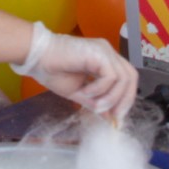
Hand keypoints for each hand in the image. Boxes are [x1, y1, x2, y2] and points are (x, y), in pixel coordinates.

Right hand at [13, 23, 137, 122]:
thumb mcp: (78, 92)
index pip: (126, 78)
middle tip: (113, 116)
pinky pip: (110, 76)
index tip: (115, 116)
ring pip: (124, 78)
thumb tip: (109, 117)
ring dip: (111, 97)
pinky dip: (101, 89)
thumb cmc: (52, 70)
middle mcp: (107, 53)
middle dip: (125, 100)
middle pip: (131, 77)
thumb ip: (95, 102)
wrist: (37, 57)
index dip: (125, 98)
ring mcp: (104, 51)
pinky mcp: (99, 52)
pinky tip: (86, 92)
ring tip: (94, 105)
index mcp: (104, 60)